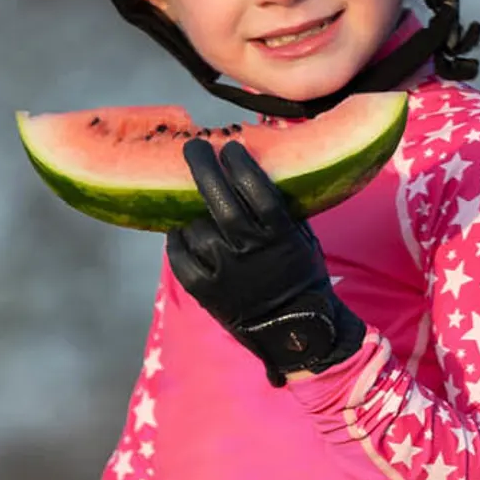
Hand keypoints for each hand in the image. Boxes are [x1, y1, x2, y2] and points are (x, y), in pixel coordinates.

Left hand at [165, 138, 366, 386]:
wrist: (296, 332)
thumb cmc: (301, 278)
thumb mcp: (302, 239)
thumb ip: (280, 211)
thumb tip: (255, 173)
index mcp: (279, 234)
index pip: (255, 187)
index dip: (240, 163)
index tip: (230, 147)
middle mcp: (250, 249)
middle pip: (220, 199)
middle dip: (204, 167)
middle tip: (194, 147)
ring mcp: (226, 271)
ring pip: (197, 228)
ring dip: (194, 215)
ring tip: (196, 212)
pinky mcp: (207, 292)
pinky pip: (180, 259)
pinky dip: (176, 242)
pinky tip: (179, 234)